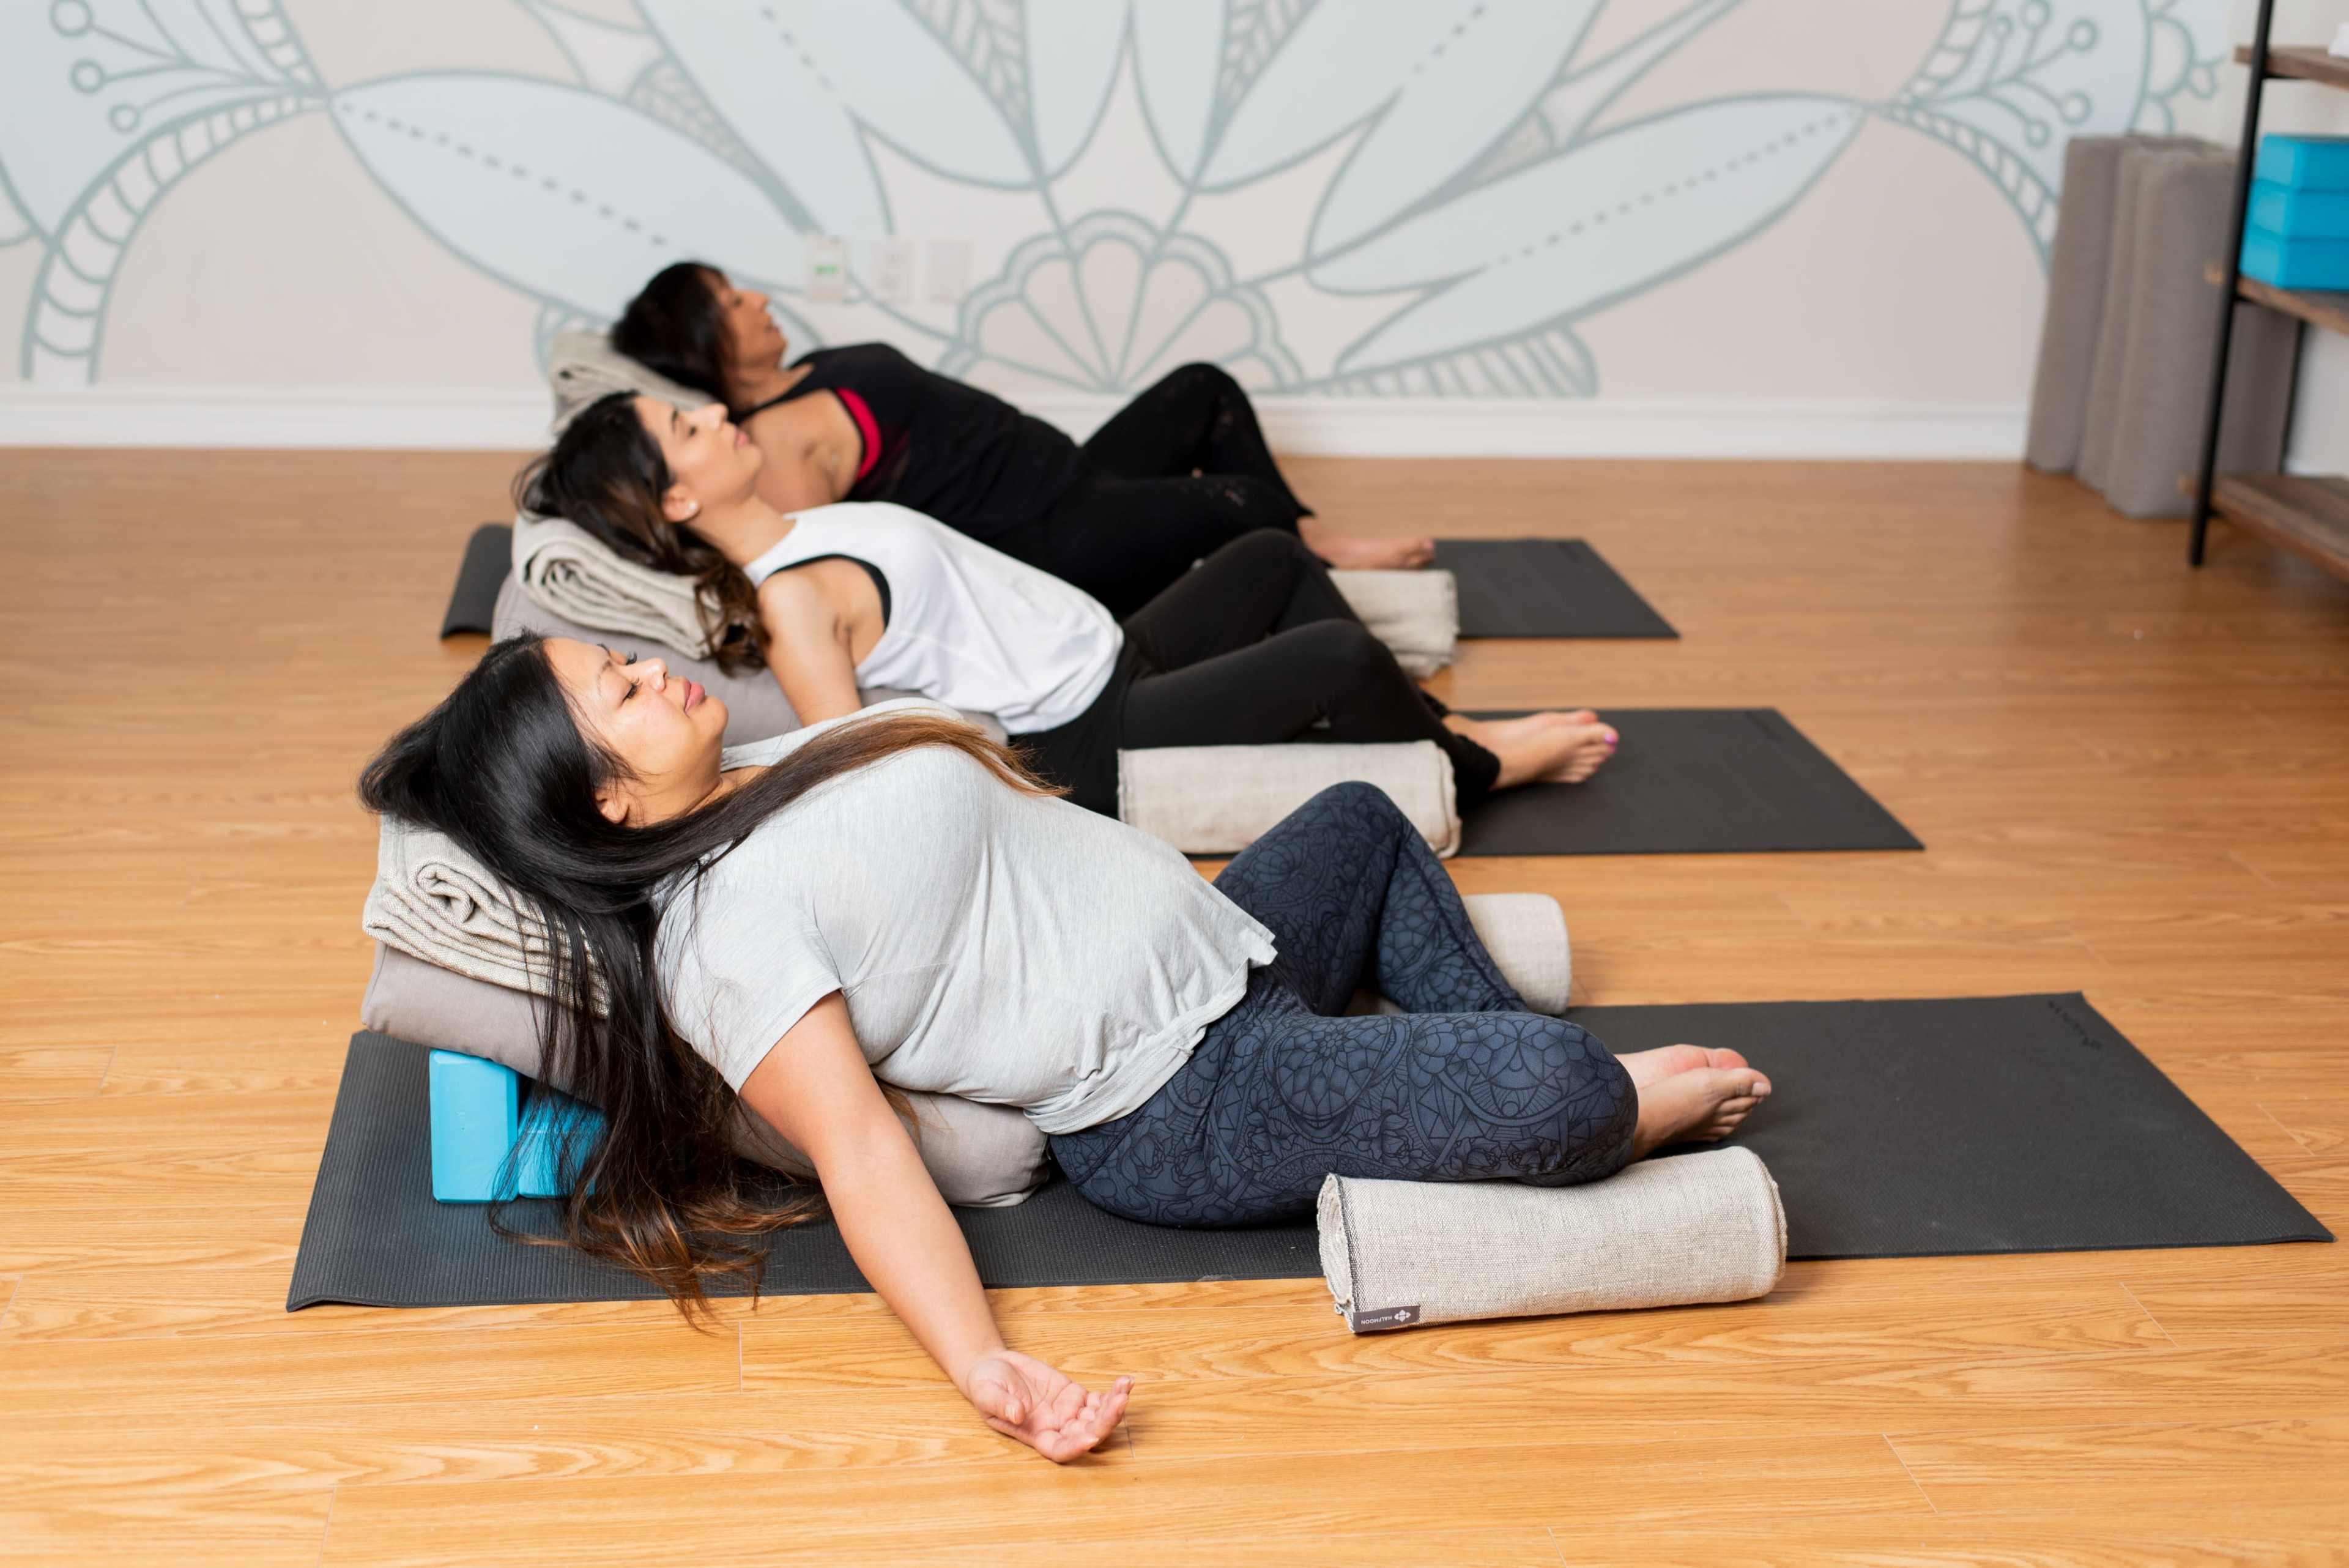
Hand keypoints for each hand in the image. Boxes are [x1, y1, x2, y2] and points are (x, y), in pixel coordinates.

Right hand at [962, 1349, 1132, 1462]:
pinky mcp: (1074, 1395)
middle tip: (1119, 1402)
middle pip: (1087, 1433)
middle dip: (1105, 1421)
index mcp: (1035, 1435)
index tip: (1090, 1437)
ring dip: (1114, 1406)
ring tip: (1125, 1386)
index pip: (1060, 1450)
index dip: (1076, 1447)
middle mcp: (1056, 1428)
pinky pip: (1098, 1399)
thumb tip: (1018, 1414)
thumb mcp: (985, 1393)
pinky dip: (1113, 1392)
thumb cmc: (985, 1385)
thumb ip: (1000, 1405)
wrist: (993, 1367)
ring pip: (1098, 1417)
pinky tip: (1125, 1382)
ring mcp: (1068, 1412)